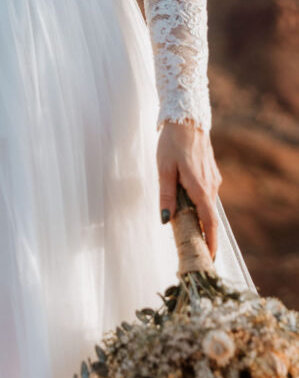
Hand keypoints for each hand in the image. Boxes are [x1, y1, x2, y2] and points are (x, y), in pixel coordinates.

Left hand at [157, 121, 221, 259]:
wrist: (186, 118)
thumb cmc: (172, 143)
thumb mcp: (164, 170)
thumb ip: (166, 196)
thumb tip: (166, 220)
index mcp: (201, 189)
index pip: (209, 223)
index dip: (211, 243)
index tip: (210, 259)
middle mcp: (211, 187)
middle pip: (209, 217)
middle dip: (204, 236)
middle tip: (196, 252)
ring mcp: (213, 179)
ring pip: (207, 205)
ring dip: (200, 219)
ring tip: (189, 233)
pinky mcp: (210, 173)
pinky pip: (207, 194)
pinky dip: (200, 205)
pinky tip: (188, 206)